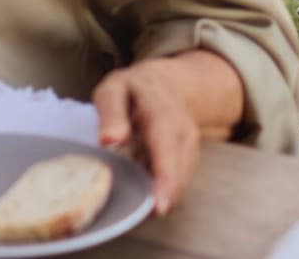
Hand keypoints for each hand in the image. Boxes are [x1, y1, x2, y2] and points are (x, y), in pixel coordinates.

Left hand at [93, 58, 205, 215]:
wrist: (164, 84)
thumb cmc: (132, 89)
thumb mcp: (113, 90)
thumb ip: (111, 113)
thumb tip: (108, 141)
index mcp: (161, 112)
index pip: (166, 148)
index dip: (164, 178)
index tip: (159, 203)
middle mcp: (183, 131)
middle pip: (179, 169)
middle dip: (167, 195)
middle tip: (147, 214)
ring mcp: (190, 144)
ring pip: (182, 176)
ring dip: (167, 194)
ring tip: (146, 209)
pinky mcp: (189, 155)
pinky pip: (180, 176)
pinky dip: (167, 188)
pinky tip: (151, 196)